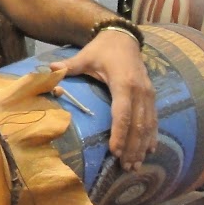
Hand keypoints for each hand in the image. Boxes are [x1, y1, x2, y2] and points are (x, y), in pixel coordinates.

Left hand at [57, 32, 156, 171]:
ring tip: (135, 165)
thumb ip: (69, 66)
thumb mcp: (85, 56)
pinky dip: (152, 136)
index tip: (115, 152)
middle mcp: (139, 90)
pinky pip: (154, 119)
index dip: (120, 134)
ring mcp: (148, 93)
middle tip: (125, 167)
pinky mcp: (152, 95)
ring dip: (142, 146)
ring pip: (148, 124)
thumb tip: (49, 69)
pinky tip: (149, 150)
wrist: (123, 37)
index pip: (123, 113)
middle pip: (138, 124)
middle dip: (132, 147)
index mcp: (123, 82)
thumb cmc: (102, 49)